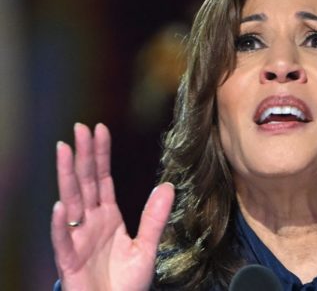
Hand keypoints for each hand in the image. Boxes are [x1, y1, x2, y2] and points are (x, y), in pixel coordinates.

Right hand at [51, 123, 174, 290]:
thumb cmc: (126, 282)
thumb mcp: (146, 246)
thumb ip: (154, 218)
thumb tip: (168, 187)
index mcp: (107, 217)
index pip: (102, 179)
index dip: (101, 155)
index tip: (100, 130)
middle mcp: (90, 223)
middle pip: (85, 183)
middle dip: (83, 155)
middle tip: (79, 128)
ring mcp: (77, 239)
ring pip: (71, 202)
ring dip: (67, 177)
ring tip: (64, 151)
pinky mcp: (69, 260)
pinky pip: (63, 240)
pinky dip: (60, 224)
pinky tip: (60, 206)